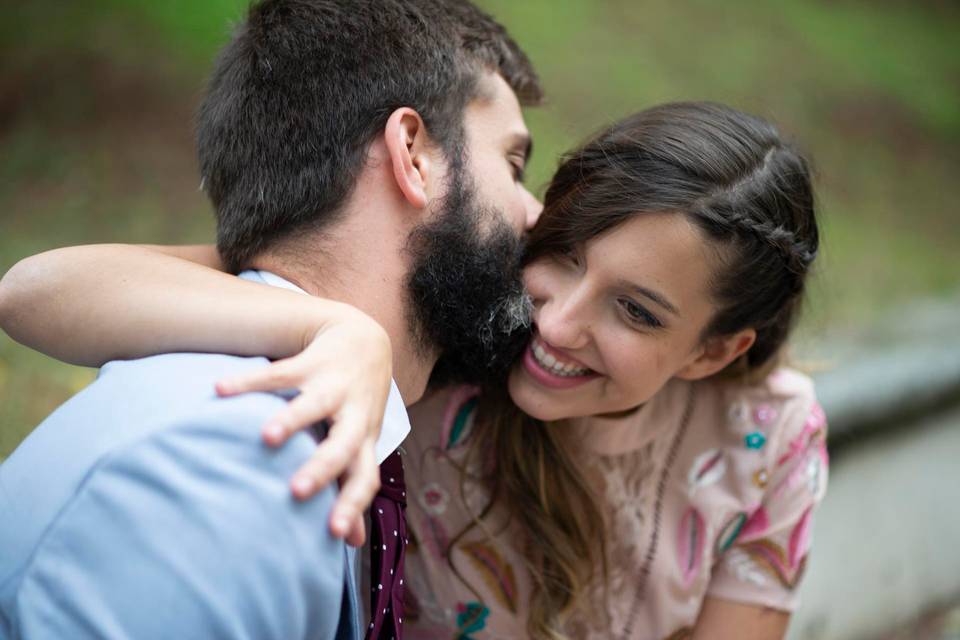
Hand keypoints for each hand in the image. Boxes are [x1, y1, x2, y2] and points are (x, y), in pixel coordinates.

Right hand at [215, 303, 392, 546]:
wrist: (366, 341)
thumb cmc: (358, 406)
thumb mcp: (361, 443)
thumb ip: (351, 487)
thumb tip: (353, 543)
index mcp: (364, 440)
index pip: (365, 477)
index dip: (353, 504)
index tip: (335, 533)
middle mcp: (353, 414)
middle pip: (343, 445)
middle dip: (321, 468)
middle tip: (298, 491)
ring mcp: (335, 386)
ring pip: (316, 403)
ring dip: (292, 420)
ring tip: (267, 437)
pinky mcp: (312, 362)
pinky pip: (279, 372)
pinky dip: (248, 380)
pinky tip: (219, 390)